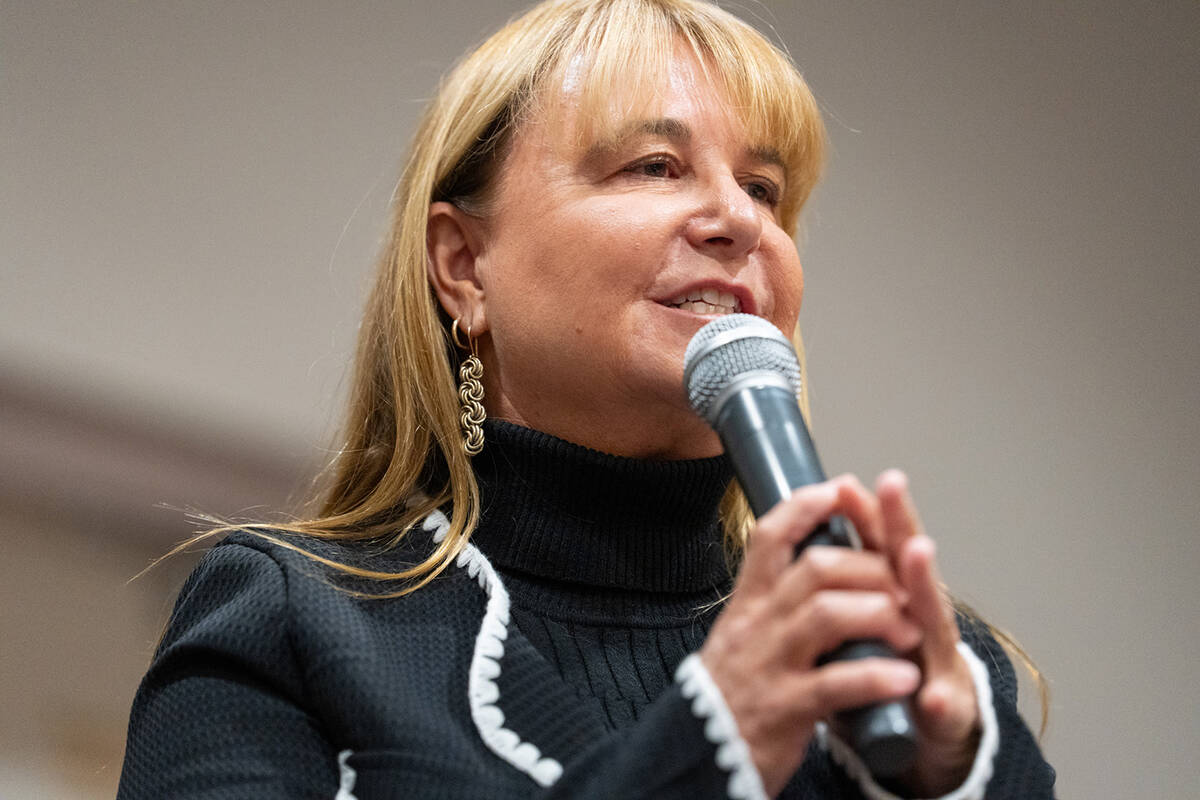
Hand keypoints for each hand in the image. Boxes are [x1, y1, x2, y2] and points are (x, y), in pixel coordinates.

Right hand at [699, 474, 981, 796]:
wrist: (696, 755)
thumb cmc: (731, 693)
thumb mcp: (740, 636)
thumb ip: (772, 603)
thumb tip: (814, 565)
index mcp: (747, 604)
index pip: (769, 536)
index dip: (806, 507)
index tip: (839, 489)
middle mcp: (756, 626)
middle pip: (815, 569)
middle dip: (869, 568)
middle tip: (901, 585)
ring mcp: (769, 665)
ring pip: (826, 614)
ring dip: (879, 614)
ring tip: (909, 630)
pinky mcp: (785, 709)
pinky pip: (836, 683)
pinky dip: (876, 677)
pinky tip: (903, 679)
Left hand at [873, 470, 981, 795]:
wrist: (924, 740)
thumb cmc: (887, 674)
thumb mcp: (856, 628)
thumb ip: (844, 588)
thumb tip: (812, 537)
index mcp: (891, 600)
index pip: (877, 547)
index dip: (865, 514)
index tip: (847, 483)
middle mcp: (919, 621)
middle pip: (909, 566)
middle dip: (901, 528)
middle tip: (889, 489)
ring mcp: (936, 662)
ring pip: (934, 622)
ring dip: (923, 586)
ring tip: (916, 552)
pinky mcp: (947, 711)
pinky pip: (944, 706)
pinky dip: (940, 700)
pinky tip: (934, 695)